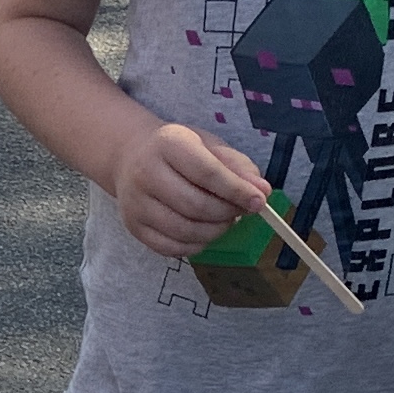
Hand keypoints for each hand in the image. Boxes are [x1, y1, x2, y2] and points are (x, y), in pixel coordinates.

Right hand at [108, 118, 271, 260]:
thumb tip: (262, 192)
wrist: (131, 157)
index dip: (237, 191)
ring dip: (214, 232)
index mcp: (168, 144)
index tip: (259, 202)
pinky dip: (196, 246)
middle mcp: (145, 172)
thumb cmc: (179, 151)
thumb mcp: (209, 146)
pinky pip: (172, 248)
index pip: (207, 173)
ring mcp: (136, 203)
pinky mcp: (133, 226)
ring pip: (185, 231)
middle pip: (196, 206)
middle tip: (240, 212)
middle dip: (227, 214)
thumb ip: (238, 167)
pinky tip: (203, 232)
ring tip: (223, 221)